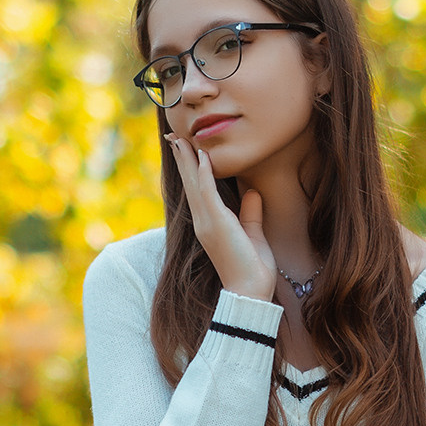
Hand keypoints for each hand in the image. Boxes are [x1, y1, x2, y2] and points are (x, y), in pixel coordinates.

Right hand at [164, 133, 276, 300]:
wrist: (250, 291)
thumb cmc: (252, 268)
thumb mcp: (253, 234)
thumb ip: (250, 213)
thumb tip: (252, 192)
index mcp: (209, 223)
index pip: (197, 189)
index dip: (190, 167)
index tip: (184, 146)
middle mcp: (203, 221)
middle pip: (190, 182)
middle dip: (182, 157)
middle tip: (172, 134)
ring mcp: (207, 222)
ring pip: (194, 184)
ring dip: (188, 159)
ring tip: (180, 138)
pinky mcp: (216, 224)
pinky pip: (207, 193)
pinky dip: (204, 174)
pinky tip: (202, 156)